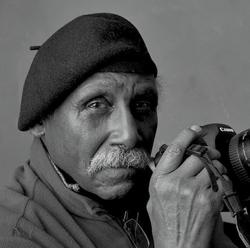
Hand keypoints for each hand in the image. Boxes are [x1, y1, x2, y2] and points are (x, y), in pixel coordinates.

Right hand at [147, 125, 225, 247]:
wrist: (179, 247)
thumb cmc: (165, 225)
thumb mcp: (153, 198)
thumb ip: (160, 178)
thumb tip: (167, 163)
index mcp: (160, 180)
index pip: (175, 149)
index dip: (186, 135)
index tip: (194, 129)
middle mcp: (176, 182)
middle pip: (197, 154)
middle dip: (205, 152)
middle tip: (208, 154)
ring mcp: (194, 191)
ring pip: (211, 166)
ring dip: (215, 166)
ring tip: (213, 171)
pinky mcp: (210, 200)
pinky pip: (221, 180)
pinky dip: (222, 179)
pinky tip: (216, 184)